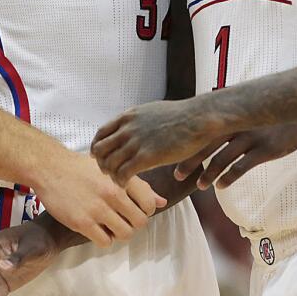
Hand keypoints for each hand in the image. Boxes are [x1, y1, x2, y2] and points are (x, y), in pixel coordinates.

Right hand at [32, 152, 164, 247]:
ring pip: (125, 234)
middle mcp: (113, 193)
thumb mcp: (113, 170)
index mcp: (123, 179)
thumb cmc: (83, 168)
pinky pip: (105, 242)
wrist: (51, 168)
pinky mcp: (82, 222)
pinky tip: (97, 229)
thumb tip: (161, 202)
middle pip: (140, 222)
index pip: (149, 205)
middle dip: (133, 223)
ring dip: (120, 233)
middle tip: (122, 218)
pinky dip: (104, 239)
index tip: (135, 209)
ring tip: (110, 224)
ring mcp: (98, 209)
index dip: (146, 211)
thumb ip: (139, 186)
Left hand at [91, 98, 224, 184]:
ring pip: (110, 164)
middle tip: (109, 173)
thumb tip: (136, 125)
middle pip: (100, 150)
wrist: (198, 118)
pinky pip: (123, 173)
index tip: (101, 158)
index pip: (101, 134)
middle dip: (102, 163)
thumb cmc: (182, 116)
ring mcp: (136, 142)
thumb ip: (139, 120)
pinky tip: (127, 185)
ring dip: (112, 175)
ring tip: (119, 181)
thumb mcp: (153, 111)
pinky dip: (121, 181)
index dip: (98, 148)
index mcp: (129, 116)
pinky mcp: (146, 157)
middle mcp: (128, 128)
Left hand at [173, 122, 296, 189]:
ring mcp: (252, 137)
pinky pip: (242, 166)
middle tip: (177, 175)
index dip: (187, 143)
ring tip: (200, 186)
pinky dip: (229, 177)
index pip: (203, 130)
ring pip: (223, 158)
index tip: (172, 156)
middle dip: (190, 161)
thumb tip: (215, 124)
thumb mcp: (253, 111)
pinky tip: (221, 186)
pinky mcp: (266, 149)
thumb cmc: (277, 115)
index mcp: (233, 116)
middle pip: (207, 144)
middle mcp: (238, 125)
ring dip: (209, 174)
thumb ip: (235, 118)